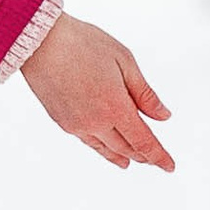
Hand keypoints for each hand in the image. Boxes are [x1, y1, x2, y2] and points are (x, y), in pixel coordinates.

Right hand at [21, 10, 174, 171]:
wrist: (40, 42)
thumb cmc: (82, 43)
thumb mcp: (124, 61)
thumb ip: (145, 93)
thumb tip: (163, 116)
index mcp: (116, 106)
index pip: (144, 142)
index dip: (159, 156)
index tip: (169, 166)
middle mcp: (97, 122)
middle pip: (126, 148)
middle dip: (143, 156)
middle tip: (155, 160)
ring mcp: (77, 125)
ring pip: (106, 149)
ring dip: (122, 156)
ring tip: (131, 162)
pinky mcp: (62, 122)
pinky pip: (88, 141)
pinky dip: (102, 149)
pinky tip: (105, 148)